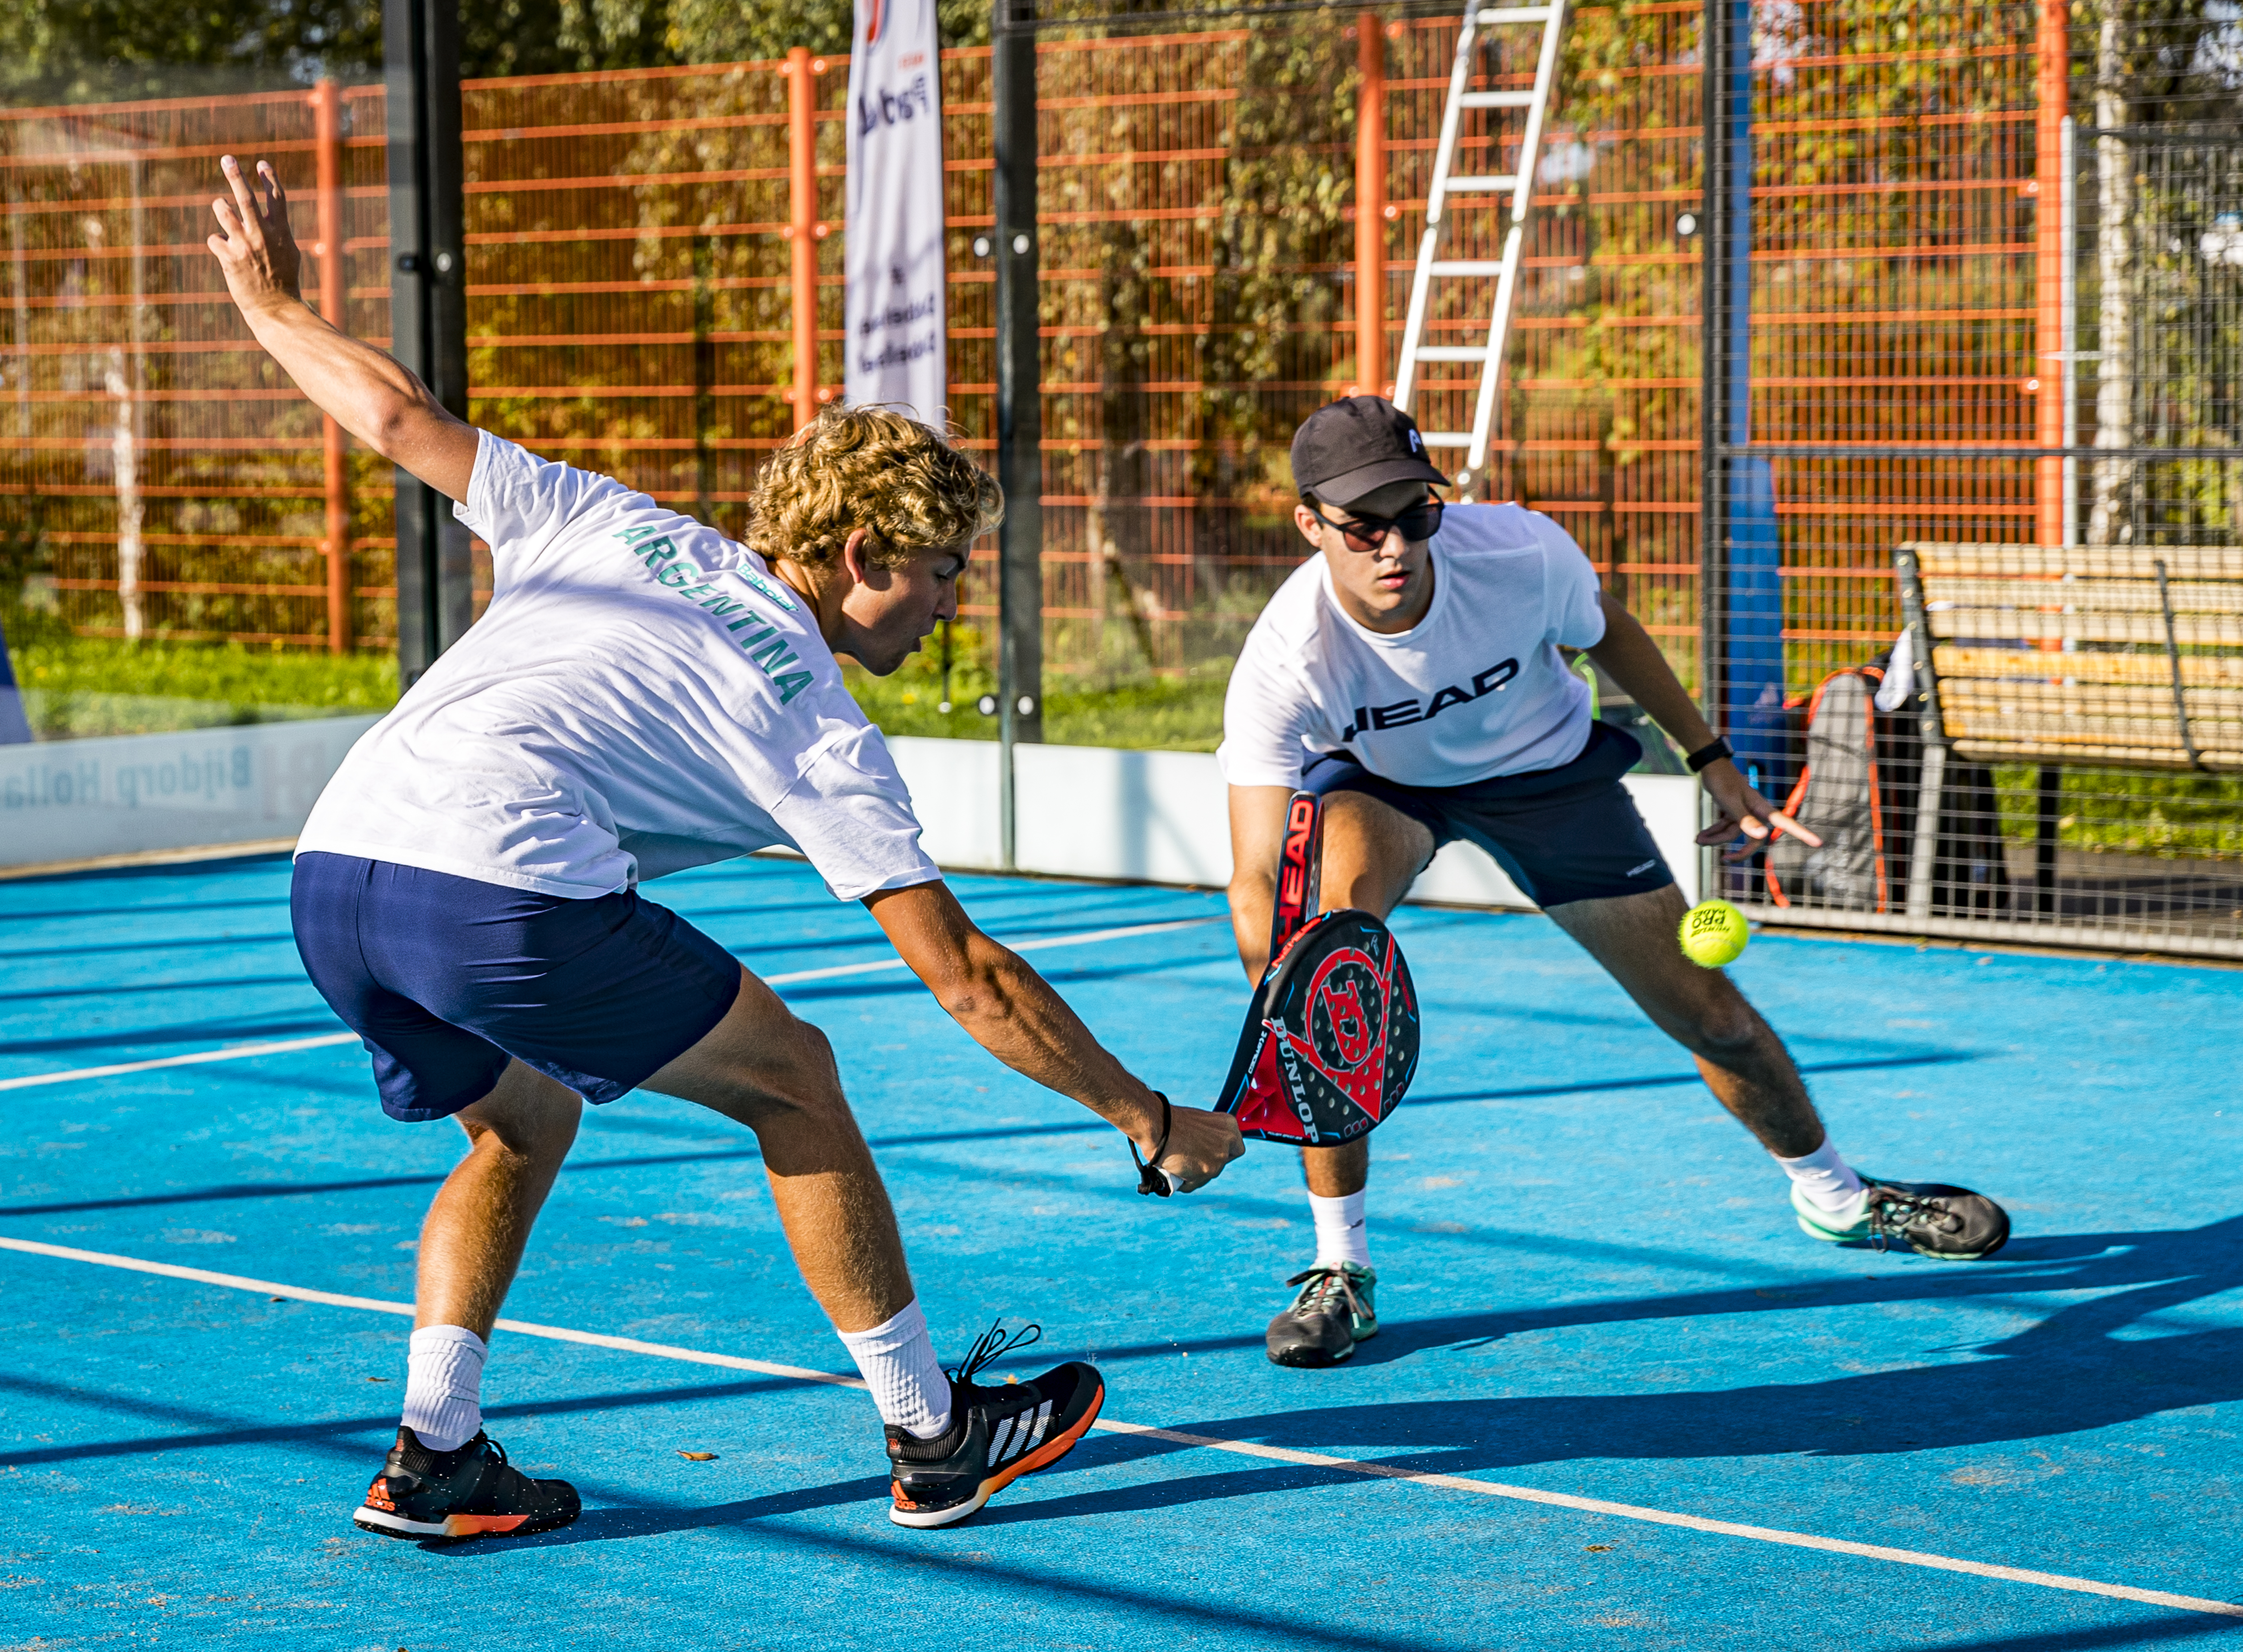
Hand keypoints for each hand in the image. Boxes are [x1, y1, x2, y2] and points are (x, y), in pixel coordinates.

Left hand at [207, 155, 303, 315]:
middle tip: (226, 159)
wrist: (275, 309)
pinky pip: (215, 240)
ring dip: (221, 207)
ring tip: (223, 207)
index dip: (270, 178)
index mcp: (281, 232)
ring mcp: (245, 246)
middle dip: (236, 176)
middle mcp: (263, 235)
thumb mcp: (290, 254)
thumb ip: (280, 233)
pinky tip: (227, 256)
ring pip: (224, 212)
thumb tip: (272, 218)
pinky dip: (219, 245)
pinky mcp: (230, 258)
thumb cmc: (284, 282)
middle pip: (247, 198)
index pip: (277, 198)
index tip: (262, 162)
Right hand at [1132, 1097, 1243, 1194]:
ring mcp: (1219, 1157)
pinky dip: (1184, 1182)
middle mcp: (1228, 1141)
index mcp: (1228, 1125)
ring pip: (1209, 1175)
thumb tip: (1205, 1148)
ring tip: (1176, 1164)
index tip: (1210, 1153)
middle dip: (1208, 1163)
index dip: (1222, 1151)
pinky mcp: (1208, 1171)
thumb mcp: (1198, 1122)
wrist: (1157, 1126)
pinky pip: (1195, 1183)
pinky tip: (1174, 1172)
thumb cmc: (1170, 1121)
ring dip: (1194, 1174)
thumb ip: (1208, 1135)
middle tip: (1191, 1160)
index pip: (1235, 1147)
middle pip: (1223, 1162)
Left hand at [1695, 758, 1822, 861]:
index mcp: (1761, 808)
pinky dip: (1714, 832)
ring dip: (1716, 839)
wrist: (1710, 766)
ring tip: (1697, 840)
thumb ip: (1745, 820)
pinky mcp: (1733, 811)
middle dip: (1737, 849)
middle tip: (1724, 860)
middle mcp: (1756, 811)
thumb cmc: (1722, 781)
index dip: (1802, 833)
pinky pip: (1726, 827)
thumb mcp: (1730, 802)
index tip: (1818, 842)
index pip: (1785, 823)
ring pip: (1734, 833)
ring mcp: (1744, 812)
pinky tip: (1701, 836)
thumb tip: (1762, 836)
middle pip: (1752, 838)